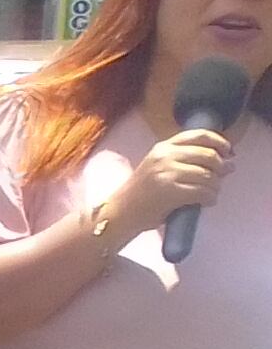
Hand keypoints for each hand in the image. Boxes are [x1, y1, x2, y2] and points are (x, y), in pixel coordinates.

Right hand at [98, 127, 233, 248]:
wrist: (120, 213)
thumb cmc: (142, 193)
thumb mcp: (159, 167)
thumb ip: (186, 159)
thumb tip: (226, 161)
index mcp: (163, 147)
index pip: (200, 135)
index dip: (220, 142)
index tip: (228, 152)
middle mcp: (165, 156)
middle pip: (209, 155)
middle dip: (221, 168)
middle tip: (222, 177)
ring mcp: (167, 173)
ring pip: (208, 175)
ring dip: (215, 187)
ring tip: (210, 193)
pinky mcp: (170, 191)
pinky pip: (203, 192)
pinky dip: (210, 198)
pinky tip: (205, 202)